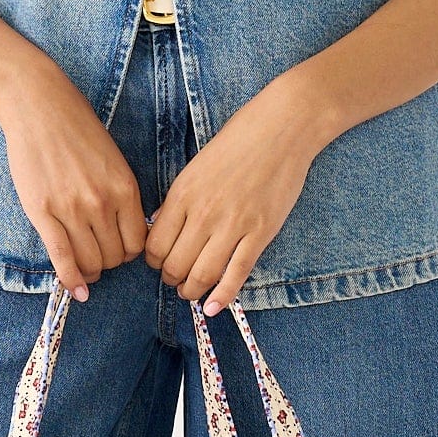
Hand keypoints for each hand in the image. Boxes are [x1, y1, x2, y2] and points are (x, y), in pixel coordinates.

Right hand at [0, 56, 146, 299]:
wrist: (38, 106)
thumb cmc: (77, 130)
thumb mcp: (113, 161)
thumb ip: (121, 196)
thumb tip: (127, 233)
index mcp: (125, 188)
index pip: (137, 244)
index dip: (129, 254)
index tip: (119, 250)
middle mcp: (102, 202)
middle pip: (115, 258)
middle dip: (109, 263)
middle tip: (99, 258)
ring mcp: (72, 210)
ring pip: (91, 263)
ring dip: (90, 272)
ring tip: (85, 269)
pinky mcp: (44, 213)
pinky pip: (63, 259)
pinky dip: (71, 281)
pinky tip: (75, 292)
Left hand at [145, 71, 328, 314]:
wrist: (283, 128)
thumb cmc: (238, 142)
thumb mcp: (196, 167)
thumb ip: (177, 200)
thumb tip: (158, 227)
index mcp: (183, 195)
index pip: (155, 246)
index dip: (154, 263)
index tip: (160, 264)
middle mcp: (203, 213)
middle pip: (175, 266)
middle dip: (171, 280)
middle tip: (176, 281)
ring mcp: (233, 225)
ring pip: (202, 276)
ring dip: (192, 292)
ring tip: (191, 293)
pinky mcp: (259, 234)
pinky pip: (236, 275)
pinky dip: (222, 297)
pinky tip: (213, 308)